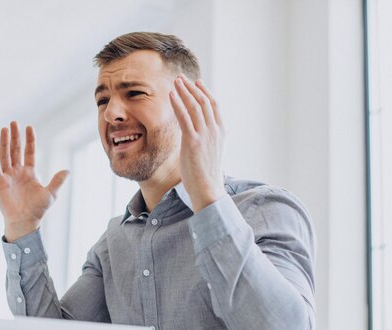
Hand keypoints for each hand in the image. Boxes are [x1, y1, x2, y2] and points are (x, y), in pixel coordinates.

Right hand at [0, 121, 68, 241]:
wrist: (25, 222)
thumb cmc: (37, 210)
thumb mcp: (51, 193)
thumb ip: (57, 181)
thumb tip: (67, 170)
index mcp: (29, 173)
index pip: (29, 152)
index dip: (29, 140)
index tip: (29, 127)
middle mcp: (17, 172)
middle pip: (15, 150)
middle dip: (15, 136)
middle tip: (14, 122)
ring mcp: (8, 177)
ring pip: (5, 155)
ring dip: (4, 142)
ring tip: (4, 128)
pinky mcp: (0, 183)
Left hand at [169, 75, 225, 211]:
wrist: (208, 189)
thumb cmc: (207, 176)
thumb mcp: (210, 153)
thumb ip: (206, 141)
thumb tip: (196, 136)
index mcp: (221, 132)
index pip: (214, 105)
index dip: (205, 92)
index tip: (196, 83)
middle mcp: (215, 130)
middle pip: (204, 101)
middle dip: (192, 87)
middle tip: (182, 77)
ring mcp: (205, 135)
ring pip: (194, 106)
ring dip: (184, 91)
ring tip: (176, 81)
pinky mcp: (193, 141)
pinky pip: (184, 117)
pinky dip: (177, 103)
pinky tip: (171, 95)